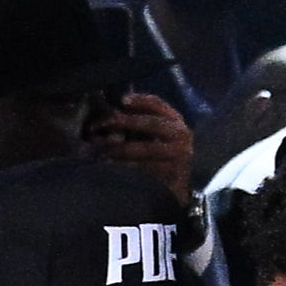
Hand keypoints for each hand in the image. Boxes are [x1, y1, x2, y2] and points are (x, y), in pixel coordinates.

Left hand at [85, 90, 194, 206]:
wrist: (181, 185)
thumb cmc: (162, 156)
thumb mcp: (156, 135)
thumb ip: (138, 124)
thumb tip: (111, 113)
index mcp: (174, 120)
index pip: (158, 104)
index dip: (140, 100)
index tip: (122, 100)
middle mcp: (180, 134)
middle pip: (152, 123)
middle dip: (127, 122)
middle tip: (106, 124)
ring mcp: (179, 154)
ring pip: (148, 147)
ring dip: (123, 148)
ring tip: (105, 149)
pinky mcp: (174, 172)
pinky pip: (147, 167)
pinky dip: (128, 165)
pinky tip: (113, 165)